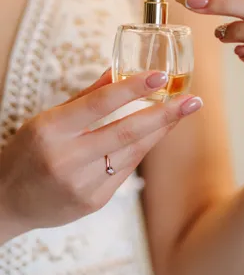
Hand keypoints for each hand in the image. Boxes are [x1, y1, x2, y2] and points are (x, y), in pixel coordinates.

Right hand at [0, 69, 201, 233]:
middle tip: (193, 101)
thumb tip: (117, 72)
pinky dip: (139, 150)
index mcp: (51, 131)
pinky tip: (150, 136)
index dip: (133, 88)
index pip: (98, 104)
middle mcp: (67, 159)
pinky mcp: (93, 202)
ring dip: (158, 132)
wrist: (6, 202)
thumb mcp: (46, 119)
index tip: (161, 76)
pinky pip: (125, 170)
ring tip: (179, 113)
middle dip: (165, 115)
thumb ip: (84, 98)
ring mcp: (82, 185)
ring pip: (132, 153)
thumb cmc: (26, 153)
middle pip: (126, 133)